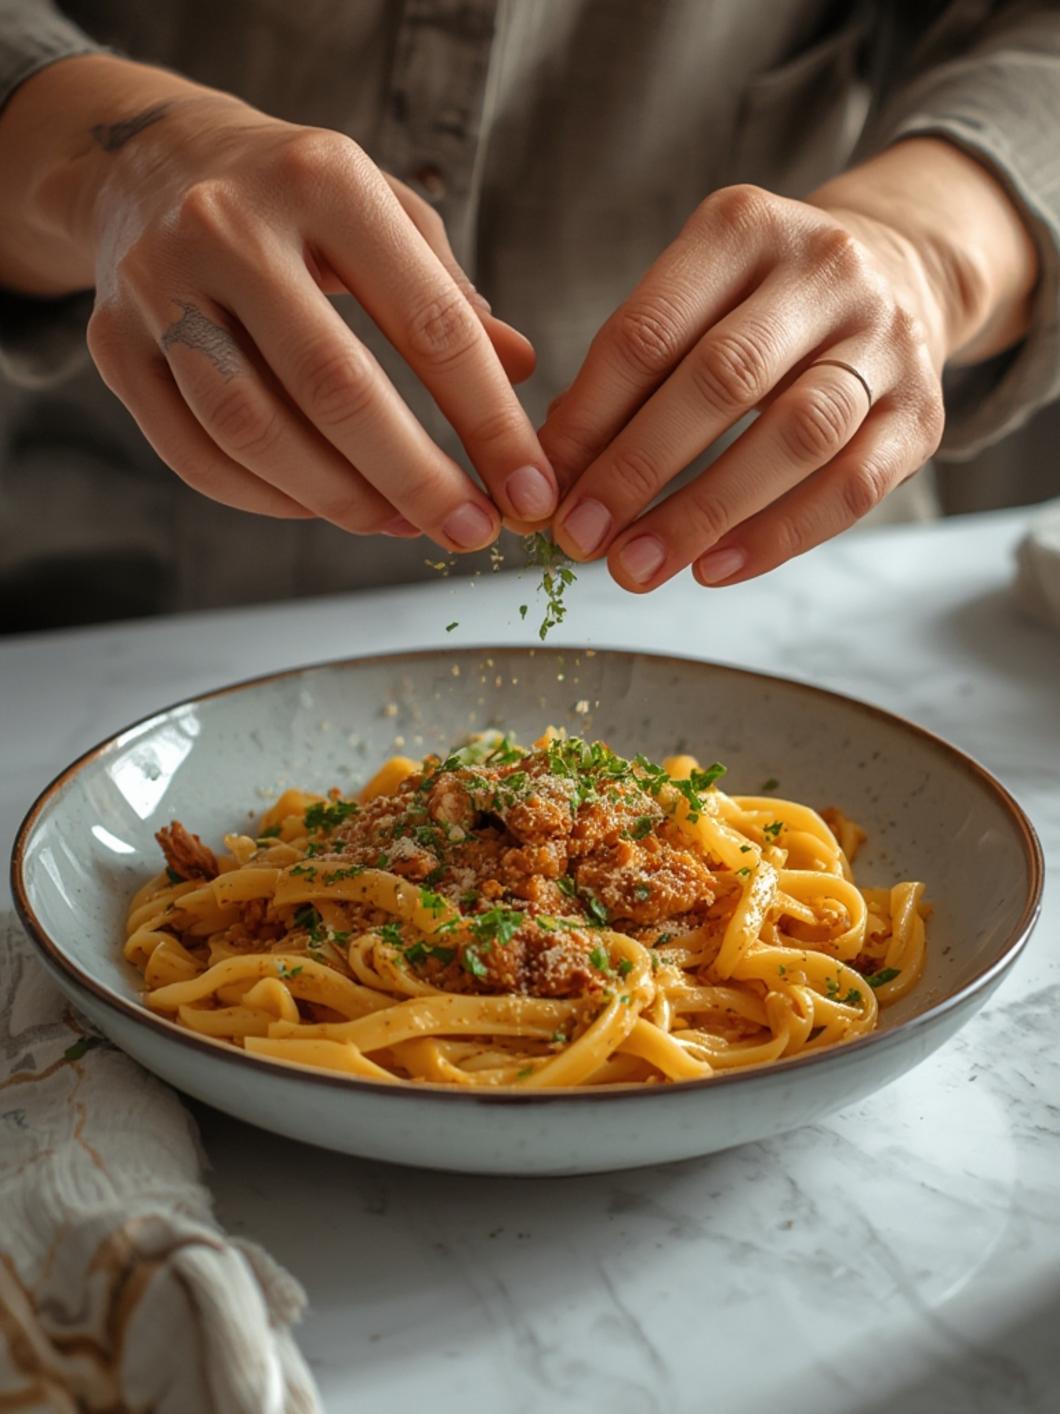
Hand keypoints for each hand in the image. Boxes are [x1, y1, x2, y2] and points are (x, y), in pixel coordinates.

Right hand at [2, 58, 556, 548]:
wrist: (150, 164)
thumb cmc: (297, 202)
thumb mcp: (387, 214)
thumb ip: (451, 295)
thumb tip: (521, 371)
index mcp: (324, 180)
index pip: (429, 323)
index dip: (489, 422)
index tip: (530, 491)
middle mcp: (230, 226)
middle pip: (334, 387)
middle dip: (417, 478)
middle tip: (471, 534)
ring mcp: (159, 286)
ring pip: (253, 432)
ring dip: (341, 500)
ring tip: (402, 524)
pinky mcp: (113, 344)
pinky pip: (197, 456)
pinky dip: (269, 501)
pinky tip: (322, 508)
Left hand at [541, 140, 1035, 590]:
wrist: (900, 271)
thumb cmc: (760, 303)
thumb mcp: (694, 296)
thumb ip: (631, 368)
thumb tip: (556, 465)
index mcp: (743, 229)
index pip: (649, 331)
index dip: (589, 417)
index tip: (543, 486)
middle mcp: (824, 271)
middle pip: (723, 378)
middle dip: (640, 468)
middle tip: (581, 537)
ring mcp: (884, 341)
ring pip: (796, 435)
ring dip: (704, 512)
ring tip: (637, 566)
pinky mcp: (920, 412)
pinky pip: (852, 487)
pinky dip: (777, 536)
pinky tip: (714, 569)